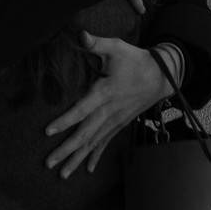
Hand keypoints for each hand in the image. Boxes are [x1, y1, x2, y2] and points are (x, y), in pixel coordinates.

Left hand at [43, 33, 167, 176]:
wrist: (163, 76)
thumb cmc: (136, 60)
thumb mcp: (117, 48)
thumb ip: (97, 44)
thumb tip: (80, 35)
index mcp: (105, 93)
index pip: (82, 109)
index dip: (65, 120)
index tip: (48, 131)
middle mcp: (109, 111)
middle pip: (85, 134)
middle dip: (66, 150)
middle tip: (49, 163)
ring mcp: (115, 120)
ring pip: (93, 143)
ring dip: (77, 158)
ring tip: (61, 174)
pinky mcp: (120, 124)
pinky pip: (105, 143)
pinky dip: (95, 156)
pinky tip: (87, 169)